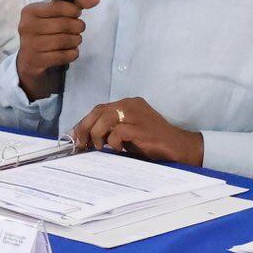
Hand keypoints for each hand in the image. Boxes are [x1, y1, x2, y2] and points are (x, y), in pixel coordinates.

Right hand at [15, 0, 98, 99]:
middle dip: (77, 26)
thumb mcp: (57, 14)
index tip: (77, 14)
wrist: (31, 59)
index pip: (56, 6)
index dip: (73, 10)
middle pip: (62, 24)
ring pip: (63, 40)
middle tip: (79, 28)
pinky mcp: (36, 60)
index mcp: (29, 11)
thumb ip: (76, 3)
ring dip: (76, 40)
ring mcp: (29, 45)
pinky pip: (61, 56)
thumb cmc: (47, 31)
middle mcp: (26, 27)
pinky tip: (72, 51)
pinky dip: (72, 53)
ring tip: (76, 39)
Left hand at [69, 97, 202, 164]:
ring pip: (105, 119)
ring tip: (99, 148)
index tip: (75, 136)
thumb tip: (86, 138)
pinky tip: (118, 149)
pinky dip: (113, 142)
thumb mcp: (128, 132)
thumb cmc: (151, 142)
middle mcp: (130, 104)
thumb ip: (111, 130)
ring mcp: (136, 114)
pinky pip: (117, 132)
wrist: (177, 146)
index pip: (99, 108)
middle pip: (98, 111)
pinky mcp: (140, 127)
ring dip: (97, 135)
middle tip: (81, 144)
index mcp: (128, 103)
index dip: (84, 122)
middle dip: (85, 128)